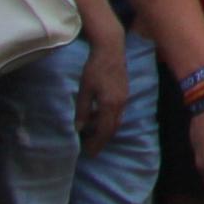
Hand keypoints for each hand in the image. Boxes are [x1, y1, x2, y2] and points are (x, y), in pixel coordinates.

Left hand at [76, 30, 128, 148]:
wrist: (111, 50)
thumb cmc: (94, 69)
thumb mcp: (84, 90)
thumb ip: (83, 110)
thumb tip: (79, 128)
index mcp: (110, 104)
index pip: (105, 130)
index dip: (97, 143)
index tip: (89, 153)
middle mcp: (120, 104)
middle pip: (113, 128)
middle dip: (102, 140)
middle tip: (91, 148)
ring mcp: (124, 98)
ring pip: (116, 120)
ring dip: (105, 130)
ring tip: (92, 135)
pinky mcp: (124, 92)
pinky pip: (118, 112)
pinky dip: (108, 120)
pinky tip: (98, 117)